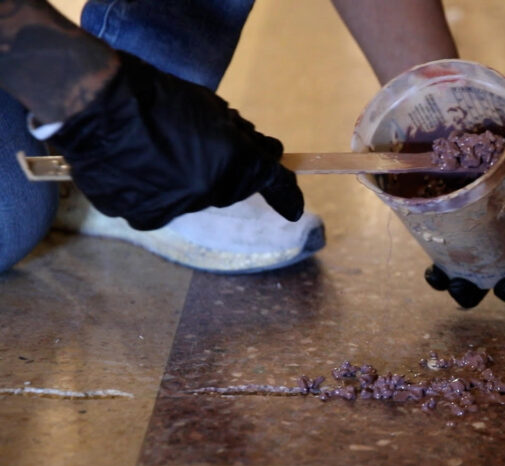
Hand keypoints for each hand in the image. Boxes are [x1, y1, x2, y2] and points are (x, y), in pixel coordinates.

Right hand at [46, 51, 302, 230]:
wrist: (97, 108)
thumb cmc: (156, 98)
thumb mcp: (210, 108)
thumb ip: (241, 135)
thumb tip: (263, 152)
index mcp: (236, 164)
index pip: (272, 182)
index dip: (286, 194)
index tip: (296, 209)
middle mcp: (212, 194)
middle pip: (229, 187)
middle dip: (225, 168)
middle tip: (202, 142)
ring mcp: (175, 209)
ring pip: (192, 197)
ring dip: (186, 178)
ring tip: (159, 148)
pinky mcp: (142, 217)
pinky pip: (157, 205)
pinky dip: (152, 189)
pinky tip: (137, 165)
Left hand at [424, 138, 504, 307]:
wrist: (457, 132)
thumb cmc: (502, 145)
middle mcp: (502, 246)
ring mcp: (471, 247)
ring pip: (474, 285)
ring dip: (469, 295)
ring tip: (458, 285)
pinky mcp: (442, 243)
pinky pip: (440, 270)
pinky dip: (438, 278)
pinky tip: (436, 274)